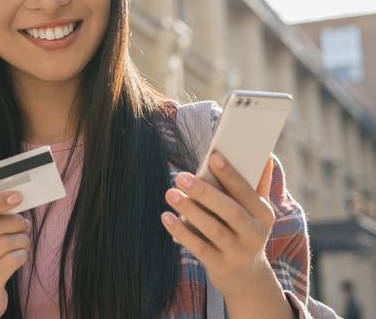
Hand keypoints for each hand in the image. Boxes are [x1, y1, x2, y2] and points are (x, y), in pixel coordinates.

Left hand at [160, 152, 275, 296]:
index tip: (213, 156)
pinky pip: (199, 248)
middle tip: (181, 176)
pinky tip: (166, 217)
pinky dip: (182, 232)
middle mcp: (254, 234)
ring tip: (171, 193)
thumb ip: (258, 184)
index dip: (230, 174)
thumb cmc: (245, 230)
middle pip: (229, 211)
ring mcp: (238, 253)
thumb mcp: (256, 211)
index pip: (246, 192)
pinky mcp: (221, 266)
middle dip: (204, 193)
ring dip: (189, 210)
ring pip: (213, 230)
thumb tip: (265, 154)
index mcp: (263, 214)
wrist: (247, 277)